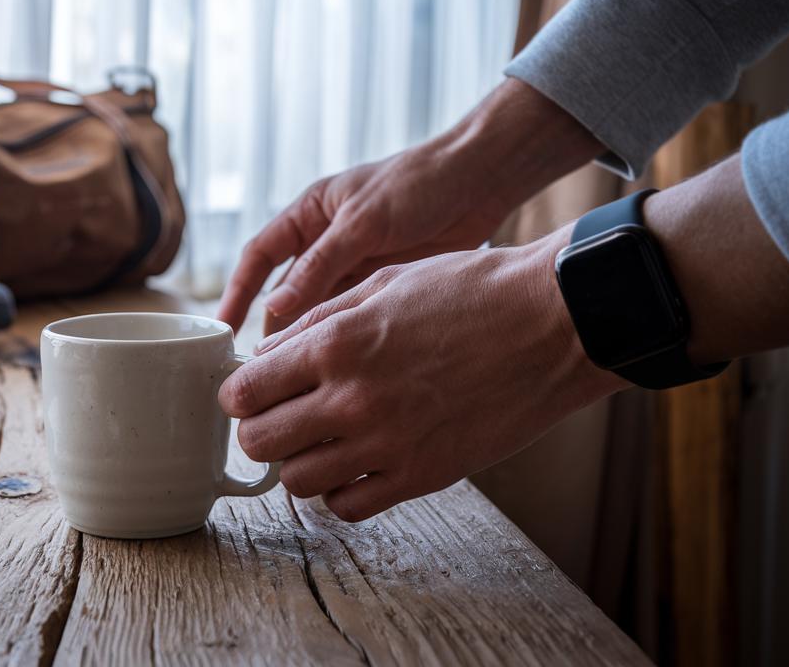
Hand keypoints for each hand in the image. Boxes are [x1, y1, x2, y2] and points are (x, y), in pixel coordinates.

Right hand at [216, 78, 603, 331]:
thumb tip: (276, 309)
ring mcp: (354, 266)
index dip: (238, 290)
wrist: (480, 182)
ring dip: (306, 339)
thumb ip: (321, 265)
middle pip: (286, 291)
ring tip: (293, 376)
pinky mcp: (382, 285)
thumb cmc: (418, 184)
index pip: (259, 256)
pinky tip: (335, 367)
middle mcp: (325, 242)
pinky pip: (350, 317)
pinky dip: (340, 340)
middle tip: (258, 366)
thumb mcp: (364, 222)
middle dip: (271, 327)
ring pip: (318, 310)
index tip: (222, 326)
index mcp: (310, 215)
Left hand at [218, 230, 623, 521]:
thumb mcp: (382, 283)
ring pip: (296, 482)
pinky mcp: (422, 476)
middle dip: (256, 432)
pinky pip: (349, 506)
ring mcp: (386, 443)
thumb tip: (269, 353)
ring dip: (296, 464)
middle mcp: (351, 398)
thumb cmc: (469, 290)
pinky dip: (341, 491)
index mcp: (334, 343)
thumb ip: (318, 321)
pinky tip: (354, 466)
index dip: (238, 395)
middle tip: (275, 420)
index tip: (247, 394)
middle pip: (258, 442)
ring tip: (316, 443)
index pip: (245, 390)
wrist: (551, 323)